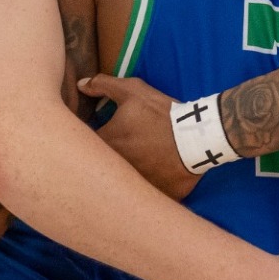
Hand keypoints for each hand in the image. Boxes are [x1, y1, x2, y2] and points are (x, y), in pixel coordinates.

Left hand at [78, 74, 199, 199]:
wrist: (198, 138)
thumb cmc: (161, 114)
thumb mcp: (133, 91)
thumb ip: (103, 85)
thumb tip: (80, 85)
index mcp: (106, 144)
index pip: (87, 143)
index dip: (95, 137)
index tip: (108, 133)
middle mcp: (114, 168)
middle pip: (102, 166)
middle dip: (106, 158)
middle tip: (127, 147)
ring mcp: (134, 184)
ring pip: (122, 181)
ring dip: (125, 173)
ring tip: (142, 160)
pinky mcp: (153, 195)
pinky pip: (145, 194)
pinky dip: (148, 185)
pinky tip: (155, 174)